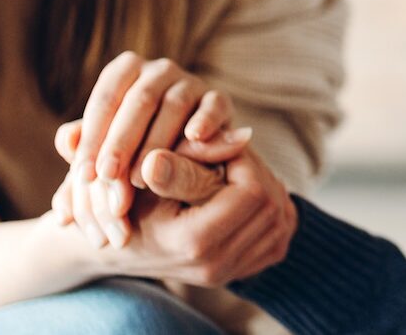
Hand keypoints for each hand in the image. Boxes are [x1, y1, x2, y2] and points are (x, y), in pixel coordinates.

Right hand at [51, 124, 293, 286]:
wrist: (125, 248)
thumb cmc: (131, 205)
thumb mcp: (147, 181)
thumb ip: (183, 162)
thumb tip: (208, 133)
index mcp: (194, 242)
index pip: (252, 191)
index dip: (244, 160)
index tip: (223, 147)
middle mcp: (217, 265)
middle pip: (271, 203)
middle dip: (257, 171)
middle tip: (234, 154)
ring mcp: (232, 273)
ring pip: (280, 217)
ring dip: (266, 187)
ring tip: (237, 171)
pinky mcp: (244, 272)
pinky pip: (279, 233)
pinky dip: (271, 209)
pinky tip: (246, 195)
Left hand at [66, 53, 232, 247]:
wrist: (184, 160)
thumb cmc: (134, 152)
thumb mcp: (106, 149)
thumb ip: (85, 147)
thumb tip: (67, 143)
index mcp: (126, 71)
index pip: (106, 99)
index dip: (93, 137)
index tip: (84, 175)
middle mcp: (159, 70)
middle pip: (140, 99)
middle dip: (122, 140)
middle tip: (108, 176)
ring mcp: (192, 82)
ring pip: (174, 104)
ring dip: (157, 141)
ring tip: (142, 178)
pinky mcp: (220, 99)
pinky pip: (215, 104)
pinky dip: (205, 119)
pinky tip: (194, 140)